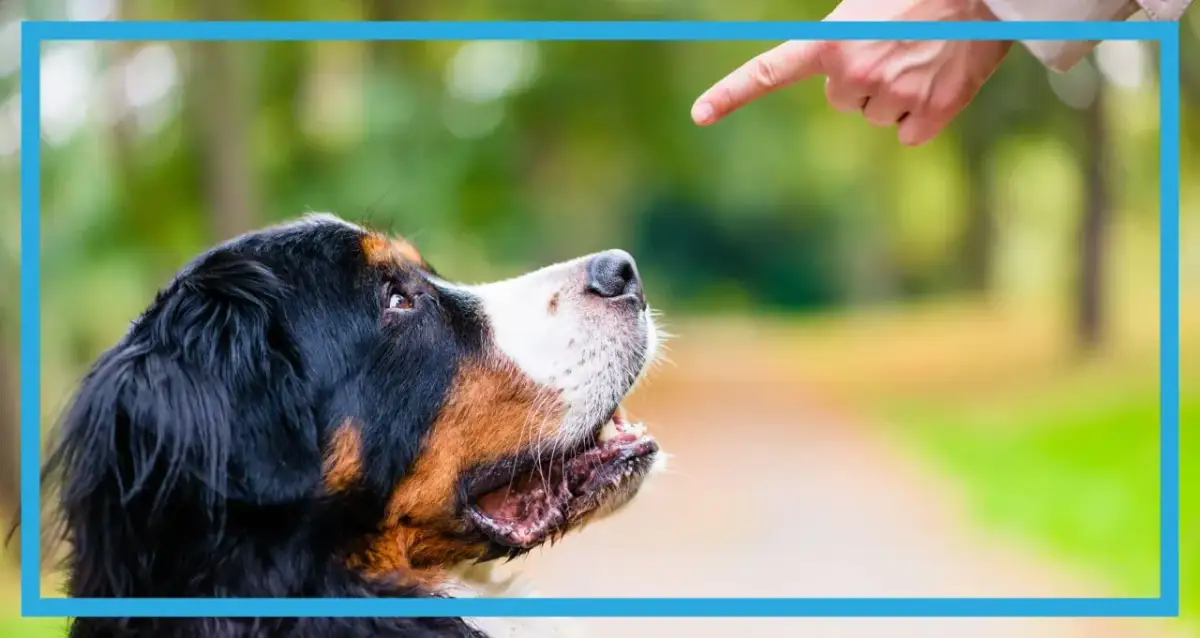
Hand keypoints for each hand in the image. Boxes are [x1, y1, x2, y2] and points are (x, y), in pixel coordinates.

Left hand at [690, 0, 1013, 145]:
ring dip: (896, 94)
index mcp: (831, 41)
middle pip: (843, 100)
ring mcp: (892, 95)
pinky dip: (925, 116)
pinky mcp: (932, 112)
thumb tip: (839, 75)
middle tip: (895, 45)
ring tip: (922, 55)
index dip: (731, 94)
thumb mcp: (866, 6)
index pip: (769, 71)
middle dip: (863, 79)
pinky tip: (938, 81)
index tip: (699, 114)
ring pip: (878, 116)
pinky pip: (911, 134)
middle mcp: (853, 73)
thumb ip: (841, 40)